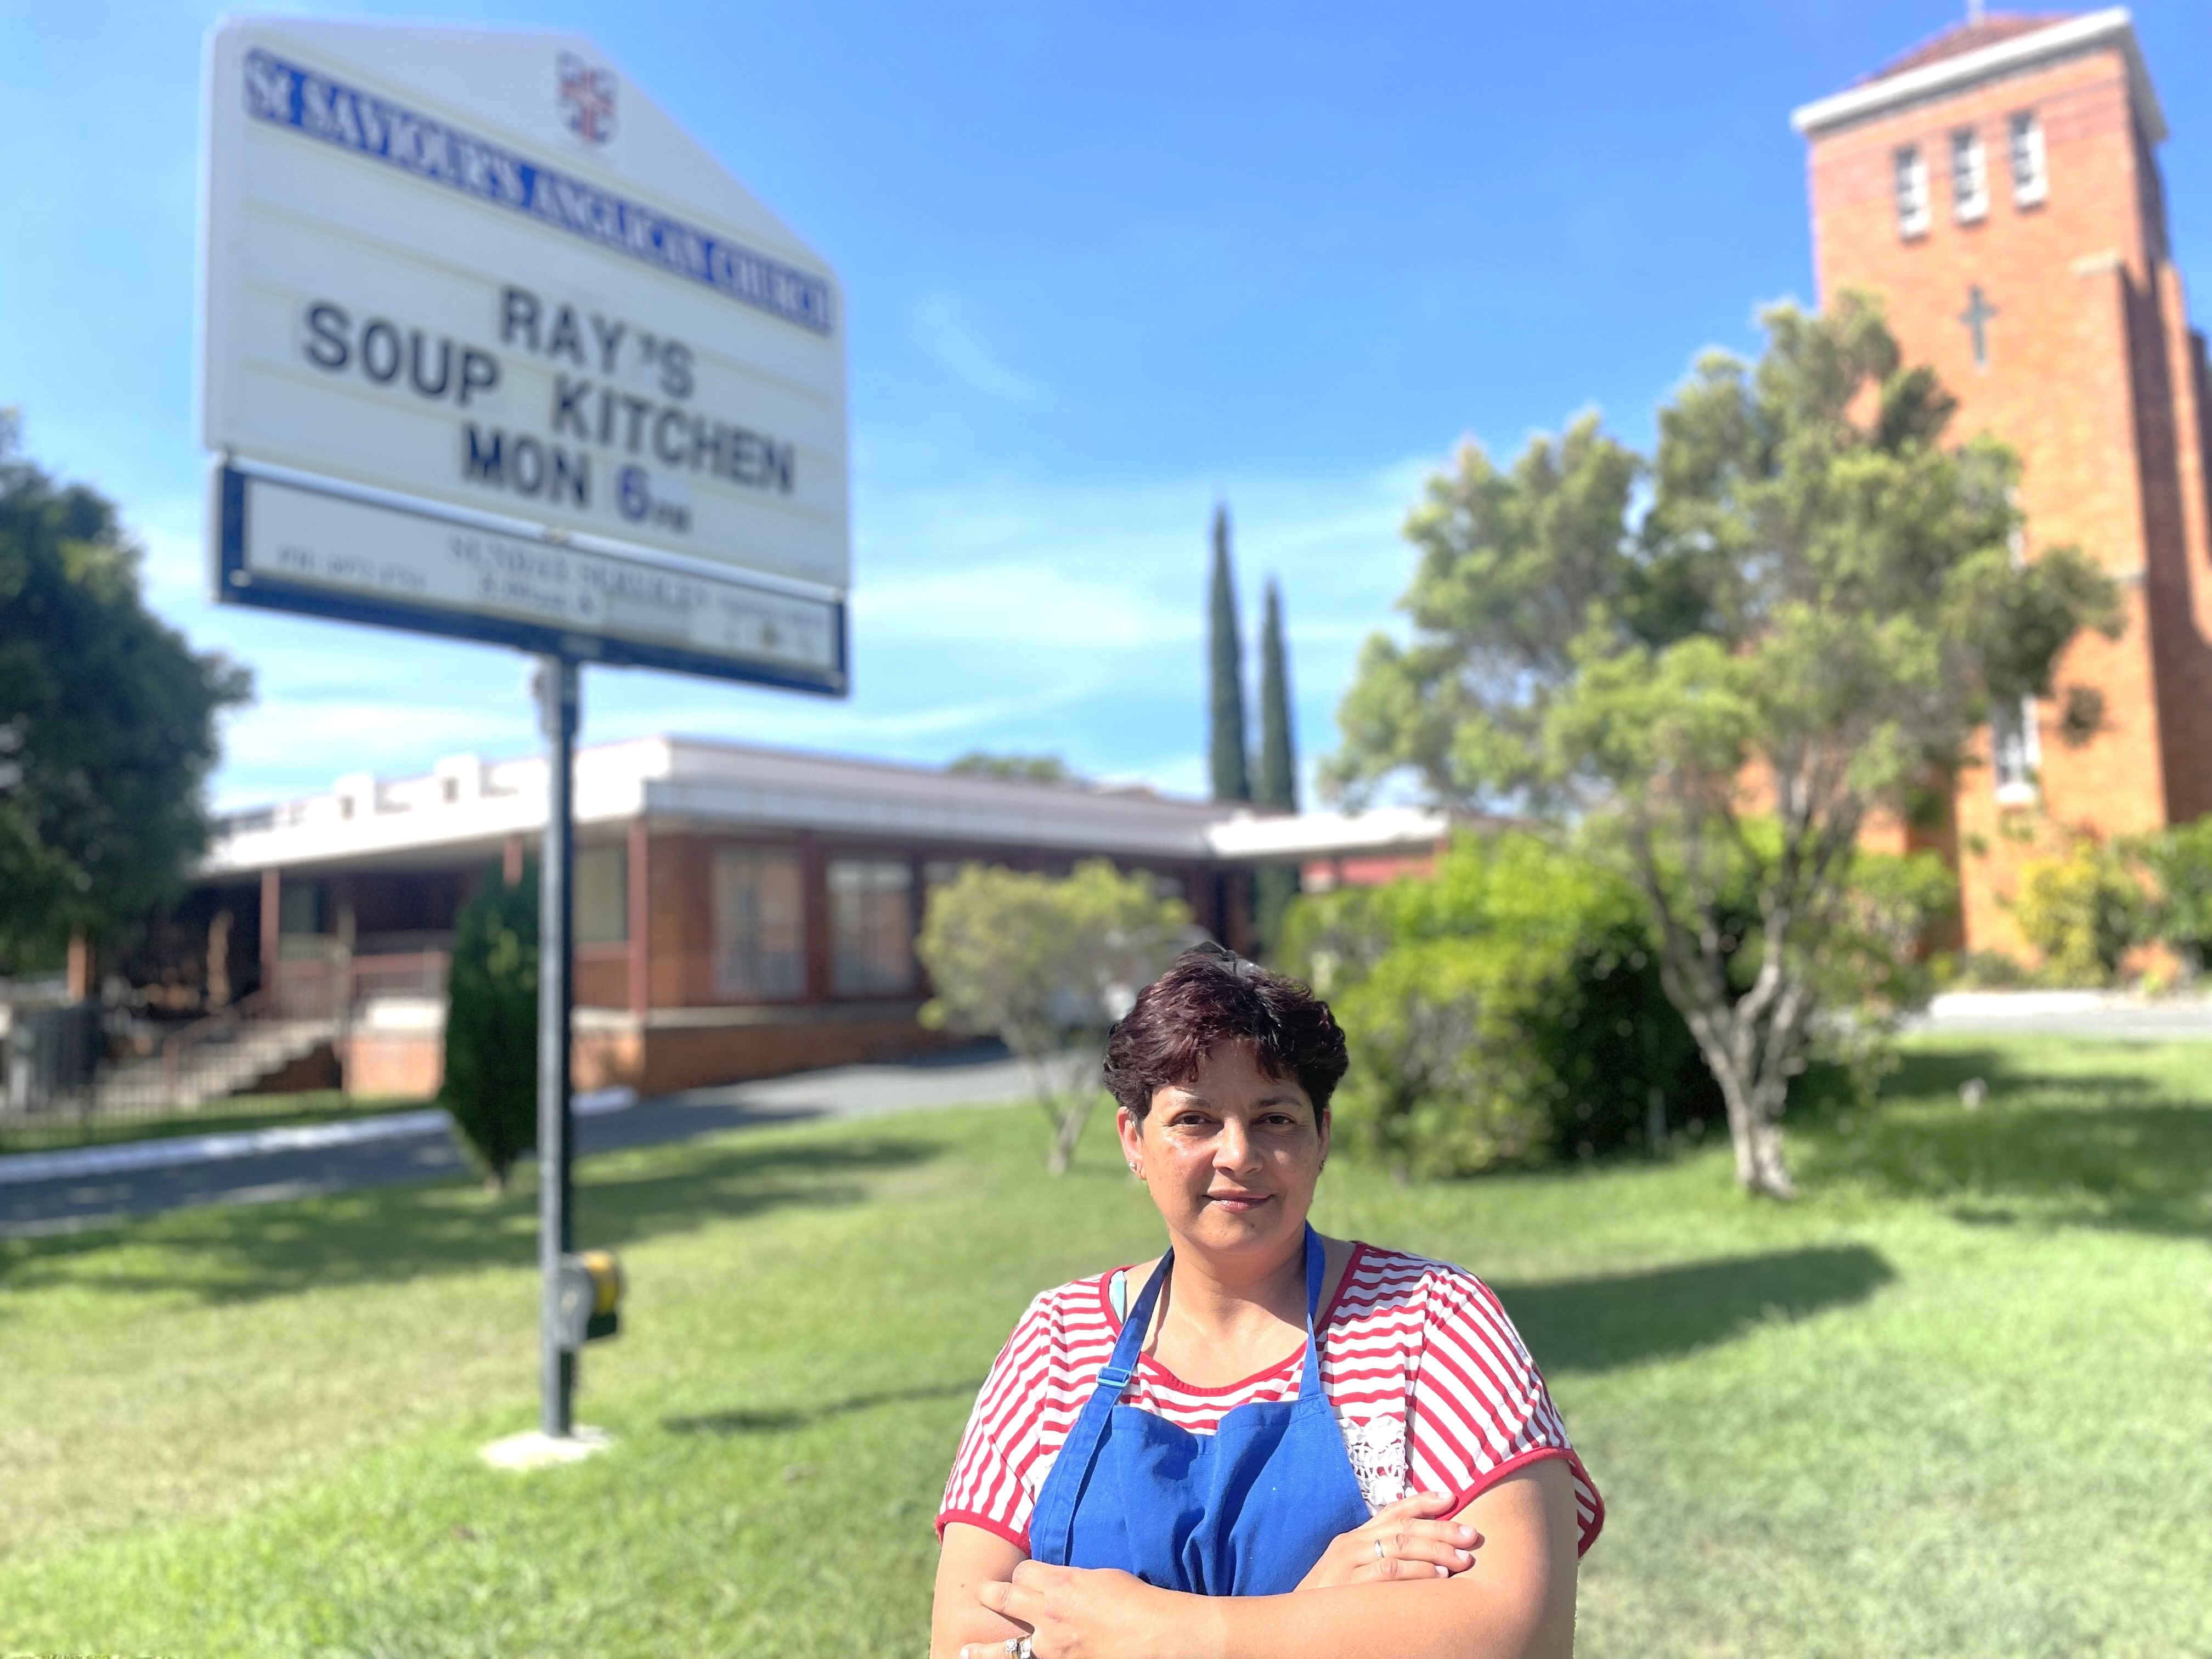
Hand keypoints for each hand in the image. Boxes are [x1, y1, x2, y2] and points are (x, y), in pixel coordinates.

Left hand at [961, 1561, 1184, 1658]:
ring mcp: (1051, 1647)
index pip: (1024, 1571)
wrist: (1157, 1635)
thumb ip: (1074, 1581)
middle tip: (980, 1594)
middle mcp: (1049, 1613)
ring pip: (1006, 1645)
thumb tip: (1063, 1584)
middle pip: (1006, 1597)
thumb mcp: (1102, 1578)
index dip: (1023, 1574)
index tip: (1024, 1577)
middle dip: (991, 1595)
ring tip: (966, 1649)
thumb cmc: (1138, 1601)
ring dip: (984, 1648)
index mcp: (1061, 1584)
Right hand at [1295, 1490, 1482, 1589]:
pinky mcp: (1349, 1585)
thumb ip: (1378, 1557)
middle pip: (1403, 1527)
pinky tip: (1439, 1577)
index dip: (1423, 1501)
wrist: (1296, 1626)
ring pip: (1401, 1546)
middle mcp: (1351, 1543)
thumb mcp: (1351, 1572)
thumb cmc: (1331, 1601)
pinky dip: (1417, 1572)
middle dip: (1442, 1529)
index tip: (1452, 1497)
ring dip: (1437, 1552)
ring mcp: (1349, 1563)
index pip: (1393, 1511)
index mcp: (1354, 1537)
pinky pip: (1390, 1571)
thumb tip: (1422, 1553)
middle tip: (1472, 1536)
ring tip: (1463, 1559)